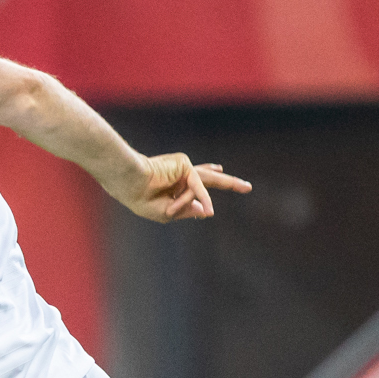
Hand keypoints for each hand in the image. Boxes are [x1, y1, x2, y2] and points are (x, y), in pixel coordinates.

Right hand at [118, 152, 250, 221]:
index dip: (207, 182)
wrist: (130, 184)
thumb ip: (188, 210)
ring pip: (203, 185)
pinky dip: (193, 197)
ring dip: (213, 190)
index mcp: (174, 186)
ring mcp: (183, 169)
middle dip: (229, 183)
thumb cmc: (142, 200)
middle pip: (209, 179)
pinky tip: (206, 207)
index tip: (218, 173)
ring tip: (244, 189)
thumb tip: (208, 211)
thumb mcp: (168, 213)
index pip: (196, 184)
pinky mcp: (184, 164)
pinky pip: (195, 187)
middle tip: (248, 187)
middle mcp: (180, 176)